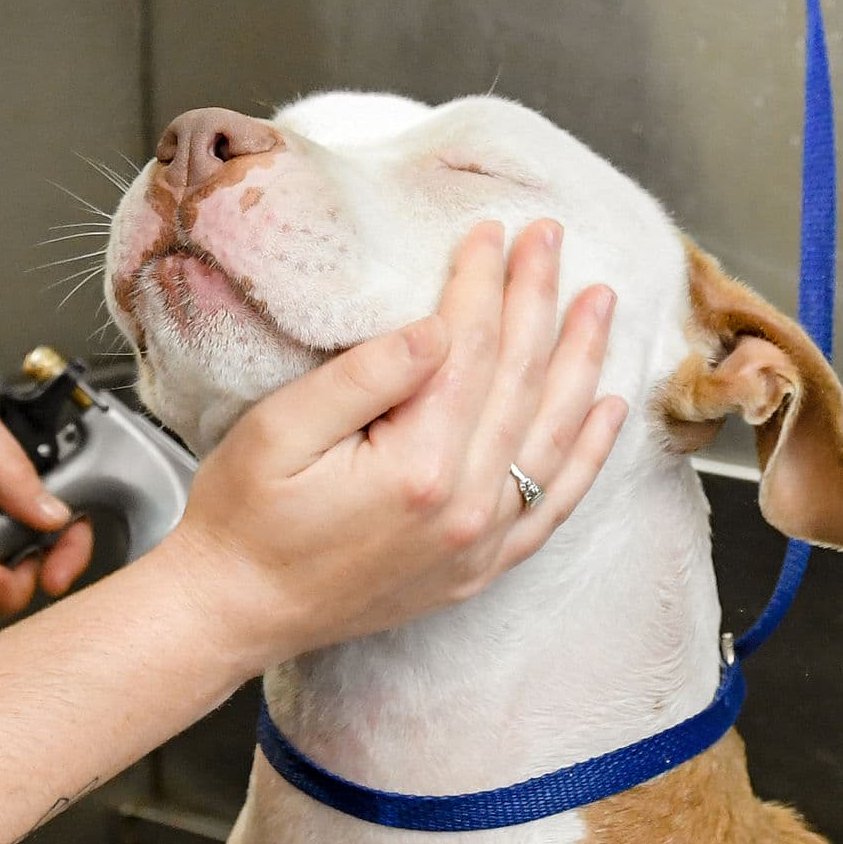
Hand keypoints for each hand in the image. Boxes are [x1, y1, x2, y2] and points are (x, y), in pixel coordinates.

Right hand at [150, 220, 625, 668]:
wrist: (234, 612)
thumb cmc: (242, 520)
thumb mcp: (277, 433)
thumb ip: (363, 378)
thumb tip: (436, 327)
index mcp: (416, 469)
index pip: (469, 350)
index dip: (482, 283)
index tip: (490, 231)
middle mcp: (465, 510)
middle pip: (520, 381)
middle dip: (538, 300)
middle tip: (550, 237)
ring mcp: (479, 545)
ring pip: (554, 435)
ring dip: (581, 360)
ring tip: (599, 302)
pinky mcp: (480, 568)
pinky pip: (556, 505)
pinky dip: (588, 454)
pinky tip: (608, 408)